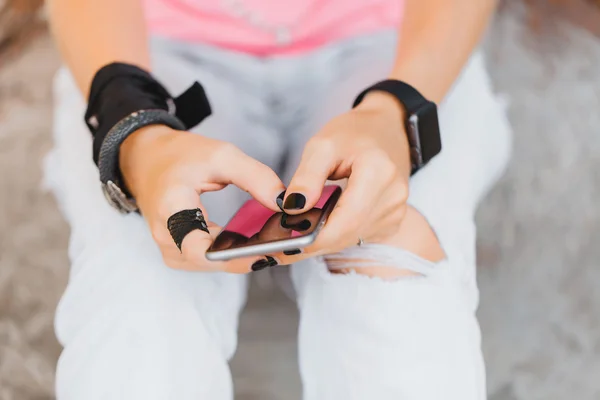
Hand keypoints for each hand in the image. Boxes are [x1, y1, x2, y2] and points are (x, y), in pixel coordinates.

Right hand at [119, 125, 284, 272]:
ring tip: (272, 244)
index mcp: (172, 208)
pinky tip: (251, 244)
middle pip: (211, 261)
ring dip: (240, 257)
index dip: (236, 256)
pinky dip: (229, 254)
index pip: (201, 249)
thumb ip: (256, 178)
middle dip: (248, 255)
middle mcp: (166, 235)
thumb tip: (285, 204)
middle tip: (283, 246)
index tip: (267, 251)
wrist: (147, 159)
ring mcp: (169, 247)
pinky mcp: (176, 251)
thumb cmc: (180, 155)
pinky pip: (206, 261)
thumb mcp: (222, 156)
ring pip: (211, 265)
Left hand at [279, 92, 411, 255]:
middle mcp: (392, 197)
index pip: (346, 220)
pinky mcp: (391, 221)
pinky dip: (335, 237)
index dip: (316, 238)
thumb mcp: (322, 145)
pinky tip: (318, 229)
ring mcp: (395, 212)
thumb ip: (306, 176)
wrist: (384, 130)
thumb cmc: (354, 133)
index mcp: (378, 173)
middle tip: (278, 248)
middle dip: (311, 244)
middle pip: (347, 235)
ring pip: (350, 240)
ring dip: (322, 243)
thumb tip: (293, 208)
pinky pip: (358, 238)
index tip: (285, 244)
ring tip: (294, 236)